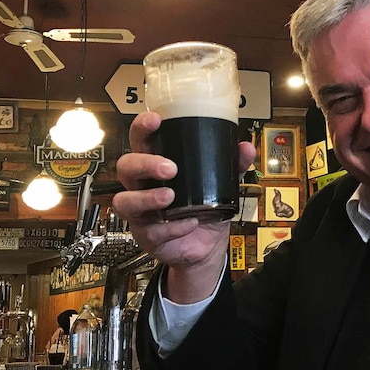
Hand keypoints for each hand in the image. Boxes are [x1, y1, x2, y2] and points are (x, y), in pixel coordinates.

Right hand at [112, 111, 255, 301]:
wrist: (207, 248)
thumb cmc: (206, 210)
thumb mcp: (222, 185)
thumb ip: (233, 166)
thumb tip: (245, 147)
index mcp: (156, 167)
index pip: (140, 141)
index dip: (142, 128)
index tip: (155, 120)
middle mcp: (143, 187)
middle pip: (125, 167)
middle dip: (144, 164)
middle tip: (170, 168)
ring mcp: (141, 213)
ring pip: (124, 201)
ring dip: (146, 197)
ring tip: (169, 197)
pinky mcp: (147, 237)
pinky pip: (151, 231)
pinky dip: (172, 227)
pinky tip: (189, 223)